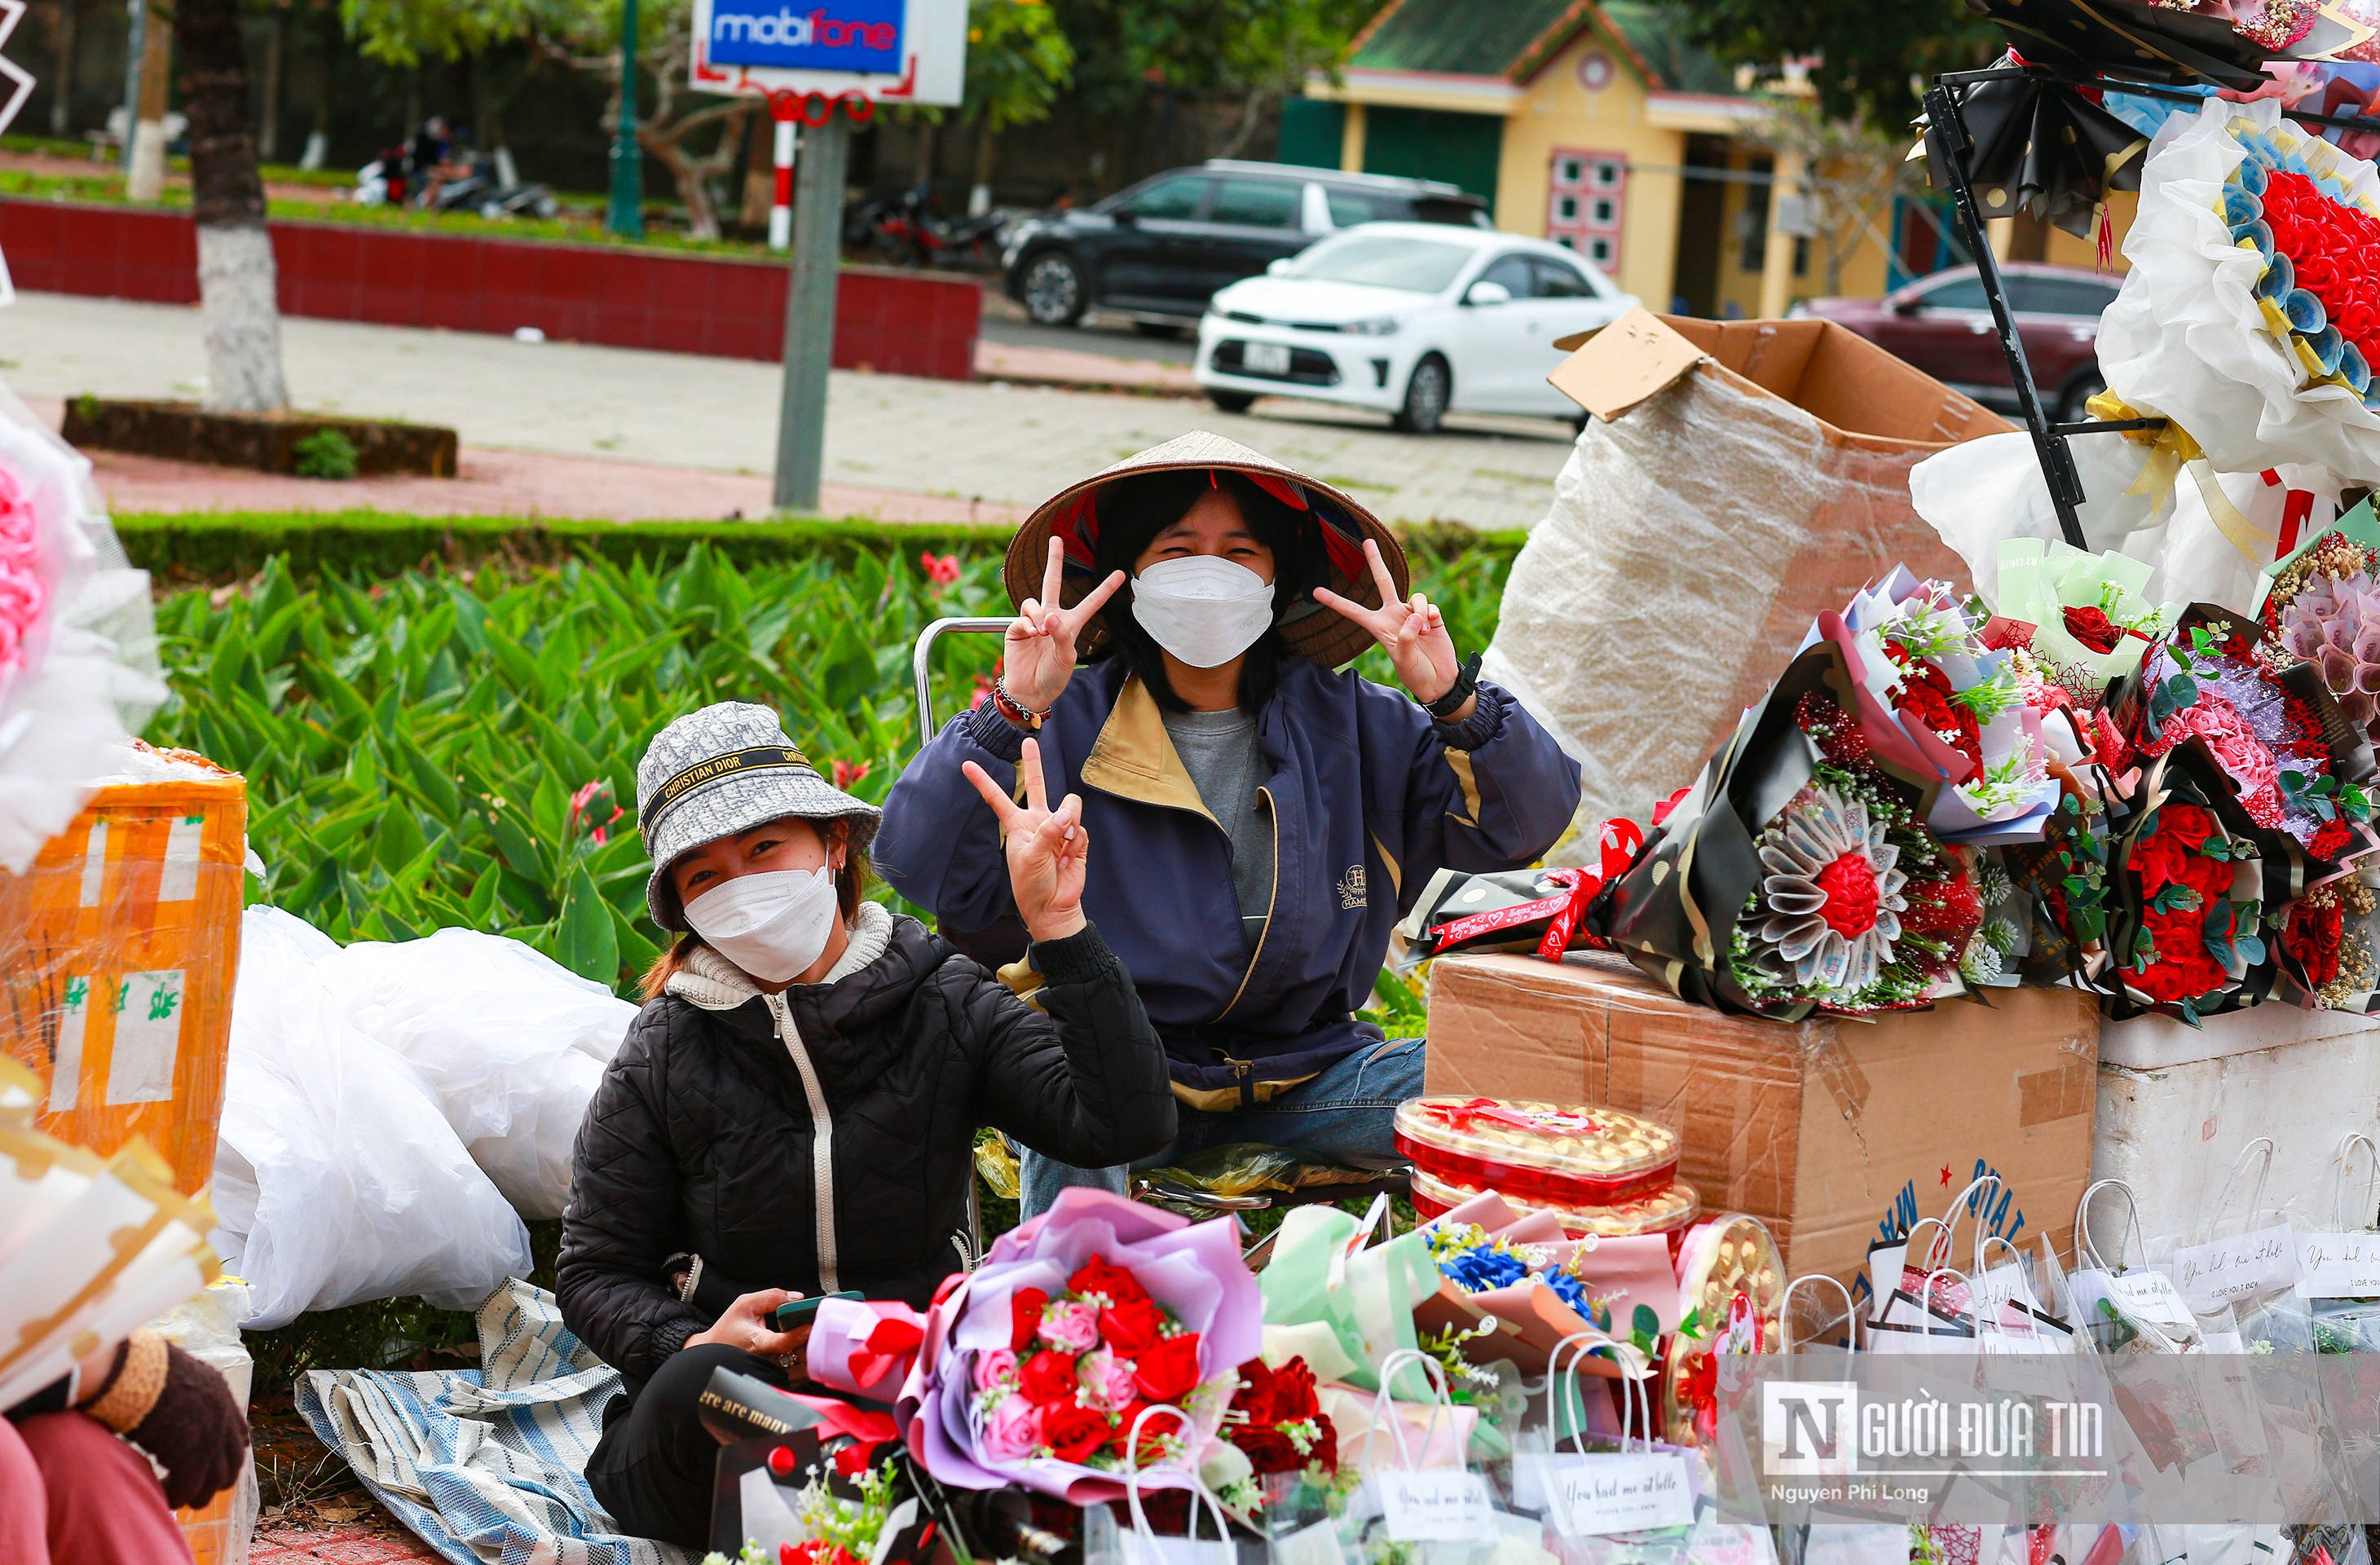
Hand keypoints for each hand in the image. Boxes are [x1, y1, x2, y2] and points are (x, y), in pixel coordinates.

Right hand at [130, 1342, 250, 1510]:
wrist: (131, 1370)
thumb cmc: (139, 1368)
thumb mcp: (174, 1376)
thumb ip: (184, 1394)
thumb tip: (172, 1401)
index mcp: (220, 1394)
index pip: (239, 1432)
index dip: (229, 1452)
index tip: (218, 1465)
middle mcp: (223, 1417)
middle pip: (233, 1461)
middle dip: (217, 1478)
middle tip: (196, 1488)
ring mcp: (211, 1437)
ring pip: (216, 1481)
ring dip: (197, 1493)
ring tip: (177, 1496)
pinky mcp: (191, 1456)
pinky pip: (189, 1489)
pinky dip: (177, 1498)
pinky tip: (164, 1498)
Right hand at [688, 1288, 812, 1370]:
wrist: (713, 1354)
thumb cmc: (729, 1329)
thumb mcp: (745, 1305)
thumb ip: (772, 1297)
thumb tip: (798, 1297)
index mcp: (758, 1343)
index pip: (781, 1343)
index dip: (797, 1335)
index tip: (810, 1326)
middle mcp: (766, 1362)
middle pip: (797, 1359)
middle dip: (812, 1346)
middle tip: (823, 1332)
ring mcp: (772, 1375)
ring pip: (801, 1373)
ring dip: (813, 1358)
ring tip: (819, 1342)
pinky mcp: (776, 1381)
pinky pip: (799, 1379)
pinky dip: (808, 1367)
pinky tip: (811, 1353)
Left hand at [960, 736, 1089, 943]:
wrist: (1054, 906)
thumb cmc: (1032, 884)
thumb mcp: (1030, 856)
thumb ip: (1048, 831)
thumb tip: (1068, 813)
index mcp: (1017, 824)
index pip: (997, 797)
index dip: (982, 781)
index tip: (966, 764)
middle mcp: (1038, 820)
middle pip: (1036, 784)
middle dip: (1033, 763)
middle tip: (1029, 742)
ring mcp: (1059, 828)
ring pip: (1070, 804)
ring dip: (1069, 822)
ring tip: (1063, 844)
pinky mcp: (1077, 838)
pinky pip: (1081, 828)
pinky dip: (1076, 843)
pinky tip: (1068, 858)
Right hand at [1003, 537, 1125, 713]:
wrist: (1030, 690)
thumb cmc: (1053, 677)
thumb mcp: (1067, 658)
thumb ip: (1062, 635)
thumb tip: (1049, 616)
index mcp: (1071, 624)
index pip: (1091, 603)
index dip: (1105, 588)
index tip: (1120, 573)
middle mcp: (1052, 617)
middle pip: (1052, 582)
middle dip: (1054, 560)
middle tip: (1055, 539)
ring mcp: (1033, 621)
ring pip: (1034, 601)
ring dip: (1039, 614)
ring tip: (1042, 633)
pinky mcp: (1016, 627)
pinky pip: (1023, 615)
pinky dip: (1028, 624)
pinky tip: (1033, 635)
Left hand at [1312, 538, 1470, 717]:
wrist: (1439, 680)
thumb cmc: (1416, 674)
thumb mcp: (1404, 660)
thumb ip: (1406, 639)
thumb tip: (1414, 616)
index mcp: (1379, 627)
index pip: (1353, 611)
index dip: (1335, 601)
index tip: (1316, 591)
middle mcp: (1394, 615)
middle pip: (1384, 582)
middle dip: (1375, 561)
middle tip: (1367, 541)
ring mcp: (1413, 614)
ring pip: (1415, 597)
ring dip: (1420, 611)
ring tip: (1423, 631)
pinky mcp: (1432, 616)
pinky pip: (1429, 605)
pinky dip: (1431, 614)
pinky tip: (1432, 626)